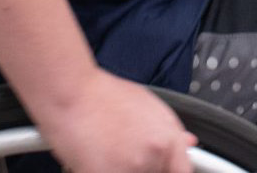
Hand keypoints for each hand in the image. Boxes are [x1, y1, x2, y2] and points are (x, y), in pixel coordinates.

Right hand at [34, 71, 195, 172]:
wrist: (69, 92)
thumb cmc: (101, 94)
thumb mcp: (146, 103)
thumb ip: (168, 130)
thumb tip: (187, 142)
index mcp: (168, 137)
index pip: (183, 171)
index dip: (171, 172)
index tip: (162, 170)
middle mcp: (155, 154)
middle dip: (140, 169)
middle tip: (122, 154)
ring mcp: (132, 168)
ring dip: (119, 169)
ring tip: (105, 153)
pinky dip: (98, 170)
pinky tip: (92, 158)